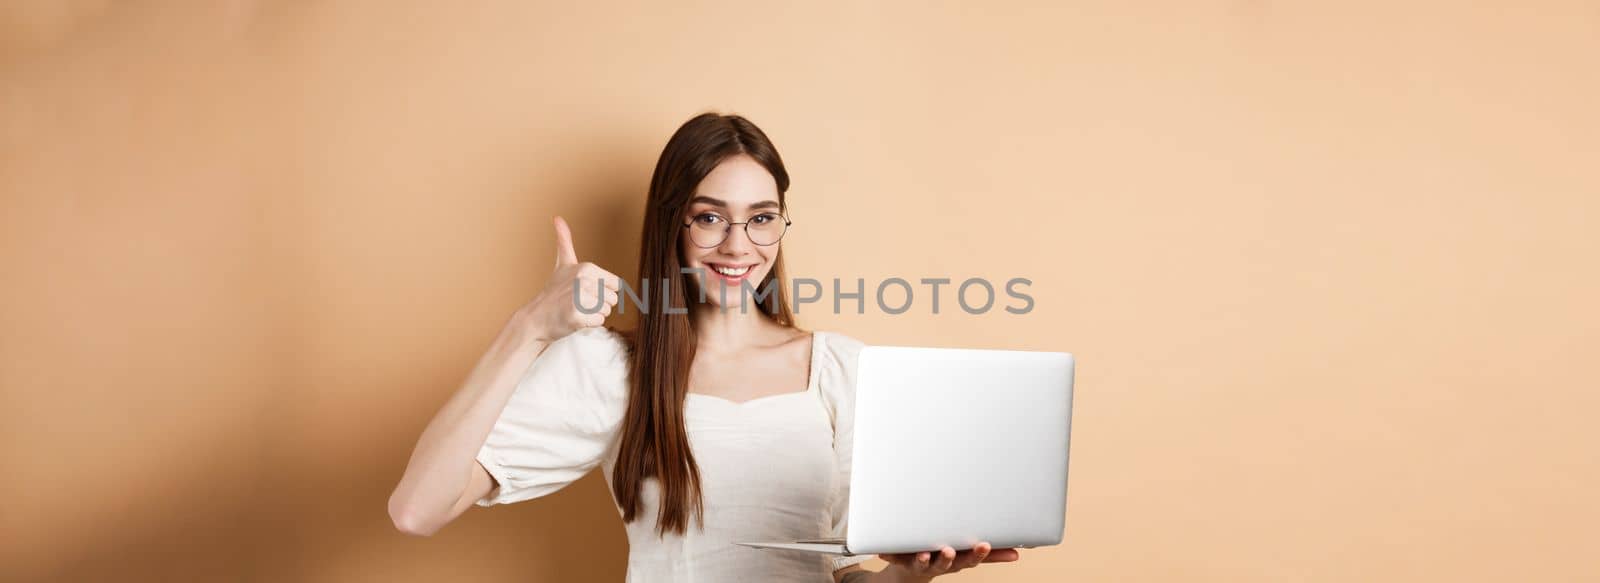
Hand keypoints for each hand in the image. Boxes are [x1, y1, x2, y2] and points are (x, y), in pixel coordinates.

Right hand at [510, 216, 620, 342]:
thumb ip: (564, 241)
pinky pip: (598, 322)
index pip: (617, 286)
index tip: (585, 291)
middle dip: (599, 305)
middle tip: (579, 302)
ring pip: (606, 311)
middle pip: (613, 300)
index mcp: (587, 268)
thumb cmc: (553, 292)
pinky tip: (574, 319)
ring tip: (576, 309)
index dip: (603, 292)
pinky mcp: (576, 315)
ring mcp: (580, 298)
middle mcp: (585, 280)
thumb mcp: (562, 264)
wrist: (536, 317)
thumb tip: (557, 217)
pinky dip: (589, 324)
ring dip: (593, 315)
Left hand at [877, 542, 1018, 580]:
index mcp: (957, 560)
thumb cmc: (943, 556)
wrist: (911, 571)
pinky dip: (890, 555)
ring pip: (924, 563)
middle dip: (950, 557)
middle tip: (951, 550)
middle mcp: (940, 563)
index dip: (978, 554)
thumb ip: (989, 554)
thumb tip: (1016, 554)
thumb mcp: (966, 555)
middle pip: (948, 563)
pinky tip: (883, 553)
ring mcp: (920, 563)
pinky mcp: (901, 561)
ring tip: (925, 554)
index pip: (971, 558)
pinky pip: (895, 558)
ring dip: (924, 559)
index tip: (984, 544)